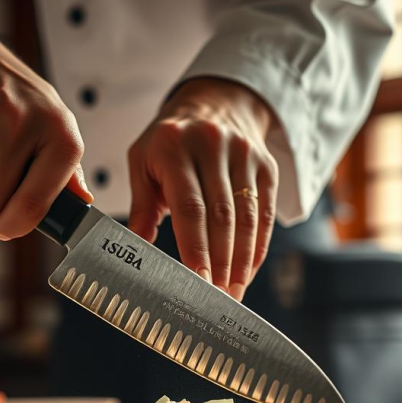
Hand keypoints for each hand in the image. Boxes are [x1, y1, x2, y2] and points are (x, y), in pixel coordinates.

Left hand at [128, 78, 278, 300]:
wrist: (214, 104)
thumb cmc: (170, 142)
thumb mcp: (143, 161)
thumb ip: (141, 206)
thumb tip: (135, 250)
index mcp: (174, 146)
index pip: (189, 206)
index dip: (196, 248)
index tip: (198, 281)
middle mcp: (213, 146)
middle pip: (222, 216)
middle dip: (221, 262)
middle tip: (216, 297)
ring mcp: (244, 154)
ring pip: (247, 217)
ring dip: (241, 260)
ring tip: (232, 291)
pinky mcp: (266, 165)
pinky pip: (265, 213)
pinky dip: (258, 246)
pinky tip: (248, 270)